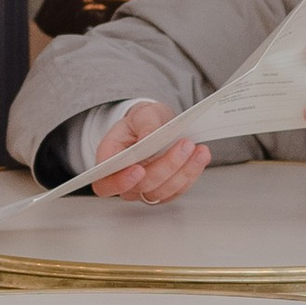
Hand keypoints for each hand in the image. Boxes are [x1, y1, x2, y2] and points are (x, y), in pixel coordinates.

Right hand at [90, 101, 210, 204]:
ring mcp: (143, 188)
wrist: (156, 125)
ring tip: (198, 150)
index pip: (105, 183)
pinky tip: (200, 157)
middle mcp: (124, 179)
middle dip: (166, 166)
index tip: (139, 169)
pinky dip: (191, 174)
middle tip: (184, 145)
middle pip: (142, 185)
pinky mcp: (163, 191)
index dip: (120, 181)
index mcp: (109, 159)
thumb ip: (145, 124)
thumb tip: (148, 138)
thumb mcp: (142, 113)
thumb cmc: (143, 121)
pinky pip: (176, 191)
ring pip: (162, 191)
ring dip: (183, 172)